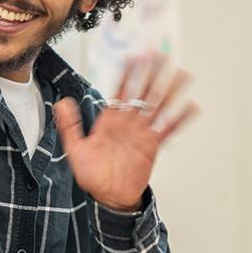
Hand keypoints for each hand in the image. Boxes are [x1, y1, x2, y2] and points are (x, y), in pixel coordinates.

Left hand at [53, 53, 199, 211]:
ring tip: (181, 74)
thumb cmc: (92, 174)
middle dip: (152, 74)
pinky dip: (179, 118)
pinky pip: (168, 129)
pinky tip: (190, 107)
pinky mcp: (152, 146)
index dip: (128, 73)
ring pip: (158, 106)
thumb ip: (70, 125)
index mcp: (110, 120)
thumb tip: (62, 103)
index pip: (121, 90)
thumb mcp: (75, 149)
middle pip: (143, 92)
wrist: (108, 197)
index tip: (135, 56)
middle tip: (161, 55)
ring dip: (170, 90)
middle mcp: (128, 123)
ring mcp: (142, 133)